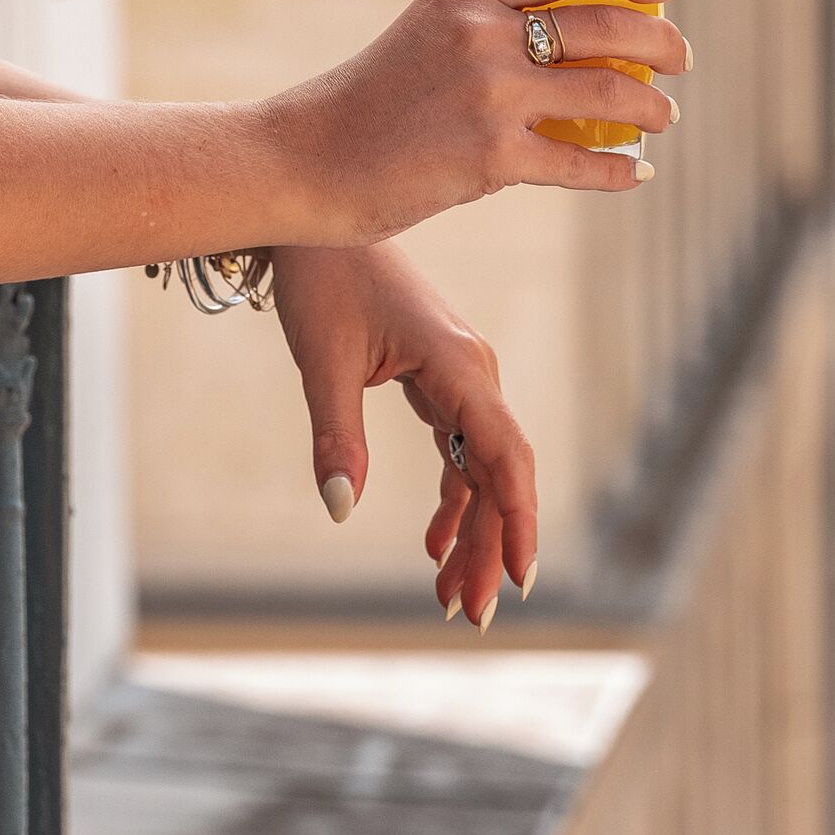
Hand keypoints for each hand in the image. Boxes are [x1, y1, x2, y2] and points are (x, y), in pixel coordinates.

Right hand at [258, 0, 684, 247]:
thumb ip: (489, 25)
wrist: (306, 159)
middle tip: (679, 58)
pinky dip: (619, 170)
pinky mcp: (490, 159)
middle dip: (662, 41)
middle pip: (607, 25)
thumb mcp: (426, 33)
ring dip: (653, 107)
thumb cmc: (370, 102)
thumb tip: (574, 37)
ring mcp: (489, 96)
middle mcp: (482, 34)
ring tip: (664, 116)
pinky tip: (634, 172)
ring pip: (609, 92)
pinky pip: (580, 161)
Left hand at [271, 242, 538, 626]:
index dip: (517, 520)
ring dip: (473, 532)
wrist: (315, 217)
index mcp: (455, 365)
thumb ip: (337, 434)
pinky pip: (461, 451)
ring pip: (481, 469)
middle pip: (498, 475)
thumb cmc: (322, 278)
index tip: (519, 579)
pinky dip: (454, 500)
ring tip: (450, 599)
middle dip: (490, 547)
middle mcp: (471, 372)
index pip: (504, 455)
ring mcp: (459, 376)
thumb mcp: (323, 360)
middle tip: (468, 617)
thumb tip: (341, 508)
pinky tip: (436, 547)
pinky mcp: (438, 379)